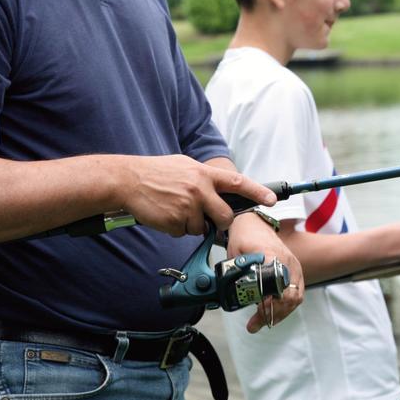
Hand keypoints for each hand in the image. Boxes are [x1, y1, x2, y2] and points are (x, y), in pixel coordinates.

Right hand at [118, 155, 275, 236]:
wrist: (128, 180)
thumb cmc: (156, 173)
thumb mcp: (185, 166)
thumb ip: (205, 179)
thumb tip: (222, 190)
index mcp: (204, 174)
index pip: (238, 183)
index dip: (257, 192)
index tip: (272, 199)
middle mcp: (199, 190)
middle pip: (225, 216)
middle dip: (220, 222)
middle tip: (208, 218)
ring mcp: (187, 206)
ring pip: (202, 228)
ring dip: (192, 224)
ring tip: (175, 208)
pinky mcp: (174, 222)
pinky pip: (183, 233)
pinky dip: (176, 228)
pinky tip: (166, 214)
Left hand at [227, 211, 304, 332]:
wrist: (254, 223)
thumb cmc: (244, 237)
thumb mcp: (234, 253)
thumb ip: (236, 272)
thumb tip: (234, 295)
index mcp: (272, 256)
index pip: (277, 285)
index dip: (269, 303)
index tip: (256, 311)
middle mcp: (287, 261)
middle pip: (288, 296)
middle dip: (272, 314)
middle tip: (254, 324)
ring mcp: (294, 266)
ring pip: (295, 298)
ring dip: (279, 314)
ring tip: (261, 322)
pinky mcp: (295, 270)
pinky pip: (297, 293)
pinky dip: (286, 307)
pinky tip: (273, 314)